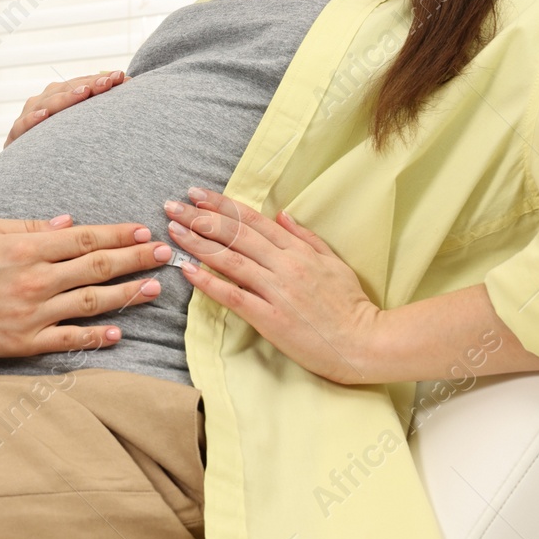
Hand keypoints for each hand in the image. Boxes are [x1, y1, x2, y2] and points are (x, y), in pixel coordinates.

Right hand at [0, 215, 169, 357]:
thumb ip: (28, 225)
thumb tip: (68, 221)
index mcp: (26, 248)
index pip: (84, 237)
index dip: (119, 233)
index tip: (144, 230)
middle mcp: (35, 280)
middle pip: (97, 266)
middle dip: (136, 258)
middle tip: (166, 253)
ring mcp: (32, 313)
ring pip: (92, 302)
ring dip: (128, 294)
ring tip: (156, 287)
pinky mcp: (25, 342)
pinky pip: (69, 339)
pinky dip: (96, 336)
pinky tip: (119, 331)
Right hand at [5, 71, 126, 145]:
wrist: (27, 175)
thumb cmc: (59, 150)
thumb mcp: (79, 131)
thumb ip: (98, 114)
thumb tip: (130, 88)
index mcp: (59, 99)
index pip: (81, 84)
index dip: (100, 80)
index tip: (123, 77)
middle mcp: (43, 104)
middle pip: (65, 89)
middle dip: (89, 84)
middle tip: (109, 81)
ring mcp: (27, 118)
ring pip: (46, 103)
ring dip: (65, 97)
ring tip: (84, 93)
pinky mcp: (15, 137)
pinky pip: (22, 127)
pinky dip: (32, 120)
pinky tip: (44, 116)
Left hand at [166, 188, 382, 384]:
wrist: (366, 343)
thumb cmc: (351, 305)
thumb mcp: (333, 262)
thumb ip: (306, 237)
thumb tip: (282, 214)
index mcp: (298, 250)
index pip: (253, 220)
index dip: (223, 205)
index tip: (198, 194)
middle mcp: (285, 265)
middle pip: (236, 234)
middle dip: (200, 218)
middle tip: (173, 205)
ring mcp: (277, 291)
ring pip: (231, 260)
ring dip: (198, 243)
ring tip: (173, 230)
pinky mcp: (271, 319)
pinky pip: (234, 296)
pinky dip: (209, 282)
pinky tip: (188, 270)